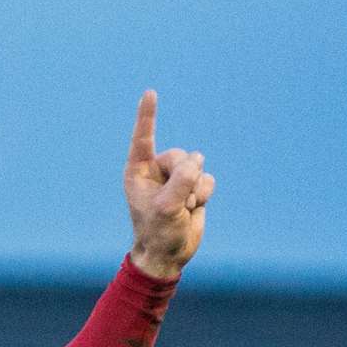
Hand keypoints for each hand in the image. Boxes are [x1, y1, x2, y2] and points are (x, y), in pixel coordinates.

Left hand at [124, 89, 214, 278]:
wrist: (169, 254)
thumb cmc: (158, 233)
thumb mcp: (167, 207)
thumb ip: (182, 180)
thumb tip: (197, 160)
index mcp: (138, 172)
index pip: (143, 138)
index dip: (147, 116)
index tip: (150, 92)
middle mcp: (155, 171)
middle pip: (181, 155)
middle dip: (185, 177)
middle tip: (178, 200)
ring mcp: (175, 177)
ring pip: (197, 165)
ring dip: (195, 189)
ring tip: (183, 207)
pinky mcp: (192, 186)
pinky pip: (207, 178)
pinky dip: (204, 193)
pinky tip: (194, 207)